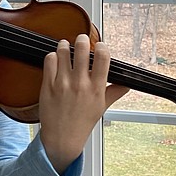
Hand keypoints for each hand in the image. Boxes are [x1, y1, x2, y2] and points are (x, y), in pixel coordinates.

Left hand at [39, 33, 127, 173]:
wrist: (62, 137)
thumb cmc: (82, 123)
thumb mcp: (102, 107)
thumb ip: (115, 92)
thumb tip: (127, 83)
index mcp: (96, 88)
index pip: (103, 58)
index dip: (102, 47)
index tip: (99, 45)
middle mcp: (80, 84)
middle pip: (82, 50)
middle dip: (82, 39)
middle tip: (81, 38)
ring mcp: (63, 84)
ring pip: (63, 52)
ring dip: (65, 45)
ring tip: (66, 45)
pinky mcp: (48, 85)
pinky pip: (50, 61)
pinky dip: (53, 56)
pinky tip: (56, 58)